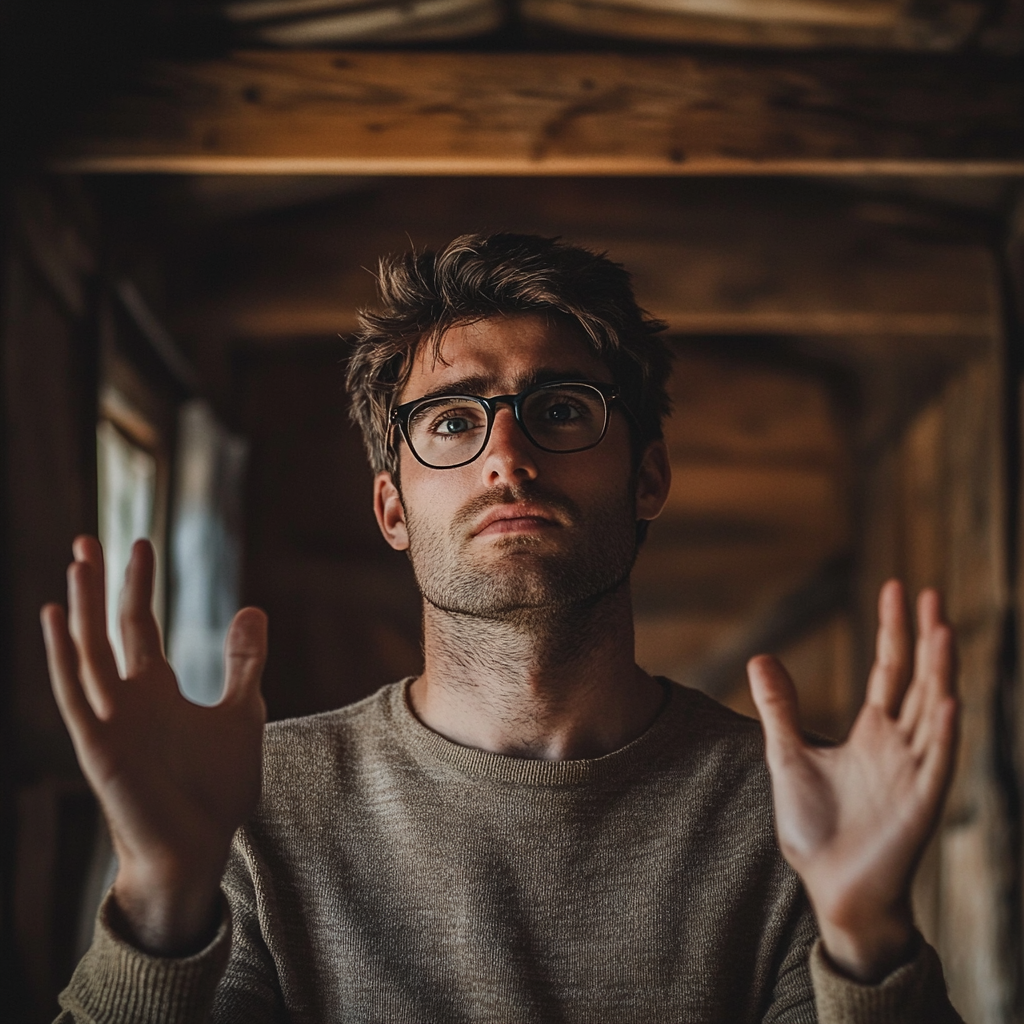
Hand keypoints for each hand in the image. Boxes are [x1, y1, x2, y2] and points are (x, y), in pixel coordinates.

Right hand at [41, 536, 266, 954]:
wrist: (202, 846)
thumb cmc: (216, 787)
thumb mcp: (242, 711)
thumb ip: (244, 662)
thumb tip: (252, 608)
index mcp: (156, 691)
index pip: (138, 625)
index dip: (137, 585)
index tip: (139, 543)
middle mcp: (126, 699)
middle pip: (105, 630)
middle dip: (98, 585)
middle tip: (89, 537)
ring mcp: (108, 721)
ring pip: (86, 653)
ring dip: (79, 608)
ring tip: (78, 561)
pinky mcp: (98, 745)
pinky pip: (74, 693)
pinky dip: (63, 655)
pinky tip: (55, 618)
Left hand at [748, 580, 957, 982]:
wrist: (831, 887)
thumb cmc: (816, 827)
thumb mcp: (787, 755)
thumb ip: (780, 707)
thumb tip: (761, 656)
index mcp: (872, 733)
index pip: (888, 669)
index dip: (893, 630)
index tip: (898, 587)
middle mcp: (900, 746)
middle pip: (918, 680)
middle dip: (924, 638)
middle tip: (930, 594)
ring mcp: (915, 772)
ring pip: (934, 711)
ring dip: (940, 671)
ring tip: (942, 629)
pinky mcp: (921, 803)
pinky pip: (938, 760)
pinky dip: (944, 730)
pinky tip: (949, 699)